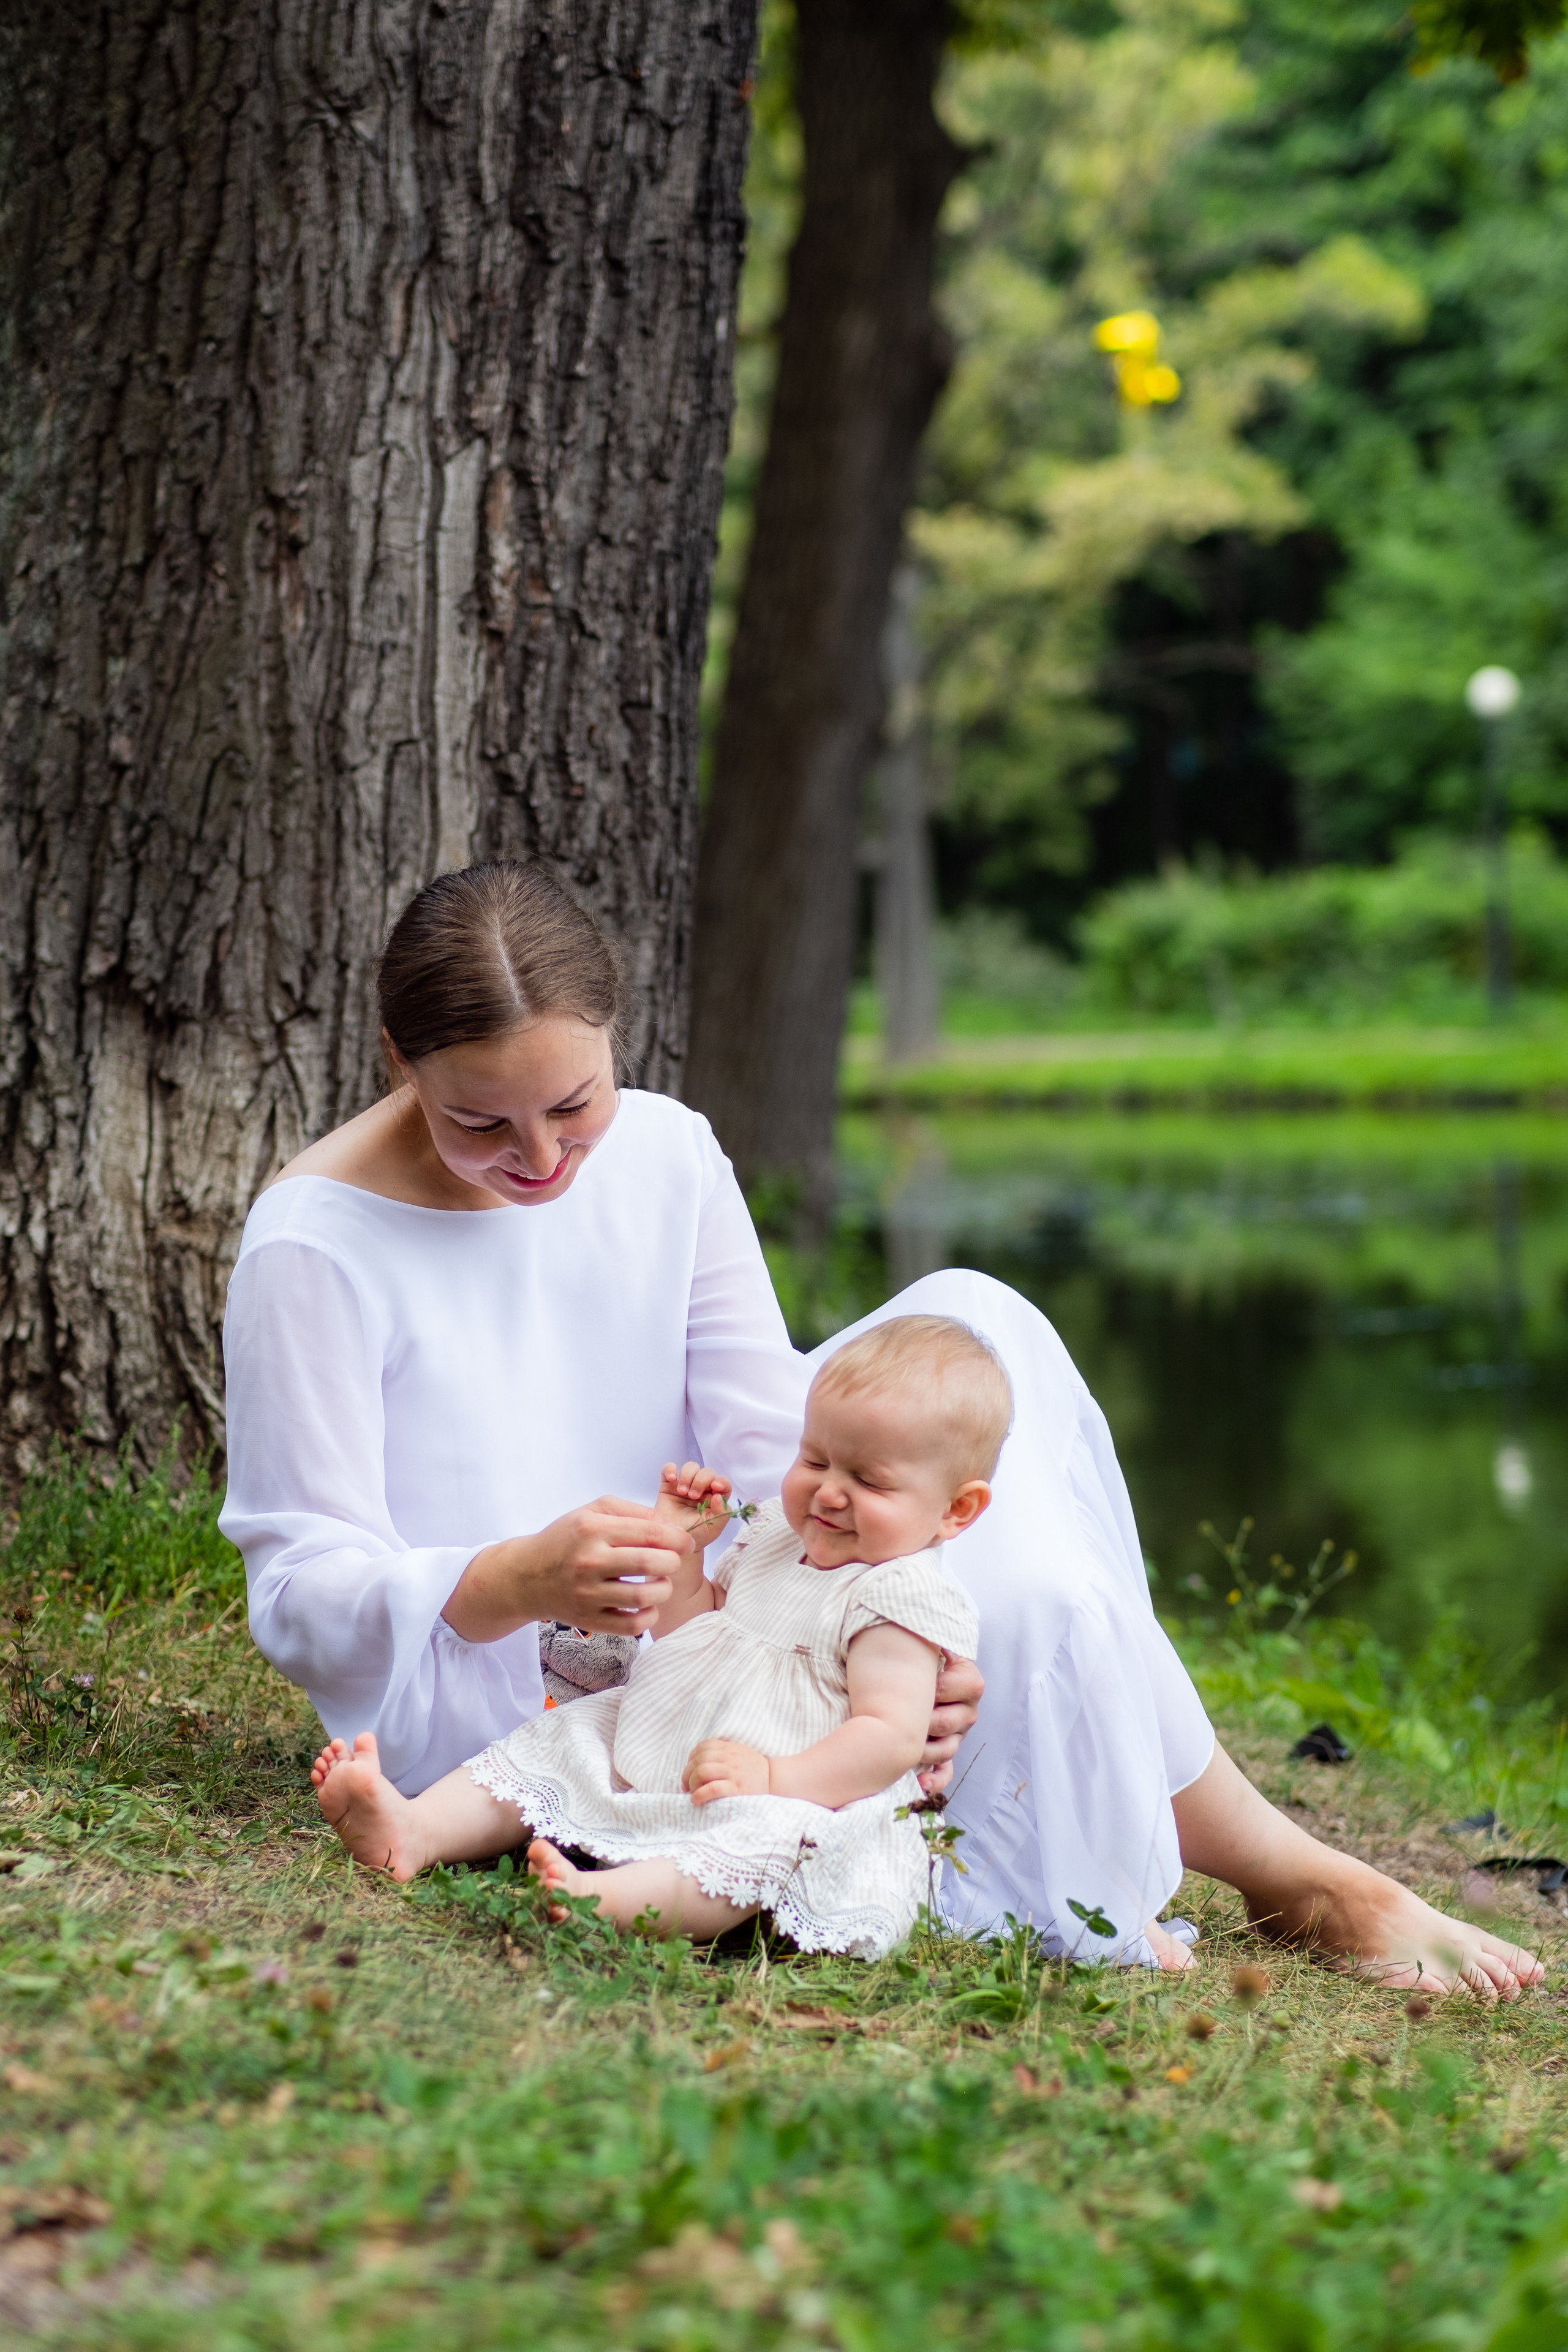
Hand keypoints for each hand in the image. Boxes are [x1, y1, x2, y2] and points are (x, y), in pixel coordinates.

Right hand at [441, 1496, 693, 1643]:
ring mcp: (588, 1594)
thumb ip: (633, 1511)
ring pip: (644, 1596)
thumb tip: (671, 1526)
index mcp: (593, 1529)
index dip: (678, 1538)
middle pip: (651, 1563)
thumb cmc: (566, 1538)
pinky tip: (648, 1606)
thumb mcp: (593, 1510)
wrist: (527, 1576)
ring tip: (661, 1583)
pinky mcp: (588, 1620)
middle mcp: (589, 1561)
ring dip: (664, 1589)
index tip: (685, 1543)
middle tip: (671, 1562)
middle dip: (673, 1562)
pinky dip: (649, 1616)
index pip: (650, 1532)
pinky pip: (631, 1625)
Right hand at [658, 1460, 733, 1548]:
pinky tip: (671, 1478)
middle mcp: (702, 1489)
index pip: (723, 1483)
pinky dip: (670, 1469)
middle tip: (693, 1496)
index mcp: (715, 1497)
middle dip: (701, 1481)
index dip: (721, 1481)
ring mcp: (685, 1485)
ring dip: (688, 1476)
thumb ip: (721, 1513)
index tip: (715, 1486)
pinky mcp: (668, 1485)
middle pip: (706, 1472)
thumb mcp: (713, 1528)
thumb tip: (718, 1496)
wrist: (672, 1543)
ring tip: (682, 1492)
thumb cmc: (695, 1535)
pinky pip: (669, 1468)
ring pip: (690, 1467)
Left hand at [685, 1737, 770, 1804]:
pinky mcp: (736, 1788)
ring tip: (692, 1792)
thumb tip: (698, 1761)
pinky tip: (696, 1800)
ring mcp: (733, 1772)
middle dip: (687, 1774)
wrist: (773, 1778)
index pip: (703, 1746)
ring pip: (702, 1771)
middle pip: (699, 1760)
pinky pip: (712, 1789)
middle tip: (686, 1785)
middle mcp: (729, 1757)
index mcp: (729, 1747)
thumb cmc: (753, 1767)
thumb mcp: (738, 1751)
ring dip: (692, 1783)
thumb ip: (722, 1751)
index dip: (691, 1758)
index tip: (690, 1770)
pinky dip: (699, 1794)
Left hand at [916, 1653, 983, 1796]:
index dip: (937, 1688)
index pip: (962, 1687)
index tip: (919, 1683)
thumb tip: (936, 1639)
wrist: (912, 1675)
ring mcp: (956, 1734)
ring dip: (925, 1749)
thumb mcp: (931, 1646)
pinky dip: (935, 1779)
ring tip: (902, 1743)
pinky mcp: (944, 1752)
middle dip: (926, 1720)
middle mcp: (967, 1710)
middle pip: (952, 1722)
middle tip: (903, 1713)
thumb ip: (936, 1640)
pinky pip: (946, 1771)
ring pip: (947, 1748)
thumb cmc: (918, 1659)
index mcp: (969, 1681)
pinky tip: (922, 1782)